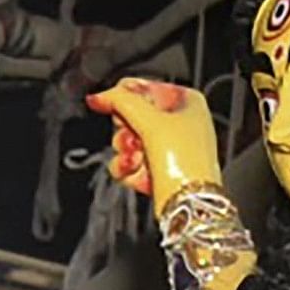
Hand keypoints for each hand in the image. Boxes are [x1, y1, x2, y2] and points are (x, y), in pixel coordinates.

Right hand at [84, 76, 223, 201]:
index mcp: (186, 101)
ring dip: (125, 153)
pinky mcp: (157, 170)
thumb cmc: (186, 162)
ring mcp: (168, 148)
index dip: (123, 100)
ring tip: (137, 160)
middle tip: (132, 140)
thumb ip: (120, 101)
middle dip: (125, 132)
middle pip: (130, 116)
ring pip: (126, 141)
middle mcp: (179, 122)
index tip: (111, 108)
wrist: (190, 202)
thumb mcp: (151, 120)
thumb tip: (99, 96)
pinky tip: (137, 172)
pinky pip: (128, 163)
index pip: (142, 87)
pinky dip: (128, 170)